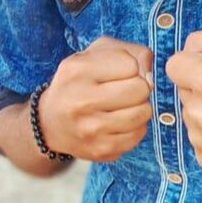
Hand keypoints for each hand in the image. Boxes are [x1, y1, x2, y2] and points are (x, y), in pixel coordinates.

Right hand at [39, 36, 153, 161]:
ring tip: (125, 106)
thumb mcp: (96, 54)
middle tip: (125, 90)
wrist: (50, 122)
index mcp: (77, 70)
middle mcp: (80, 100)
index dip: (130, 67)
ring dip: (140, 107)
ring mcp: (90, 129)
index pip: (130, 65)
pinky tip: (121, 122)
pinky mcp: (100, 149)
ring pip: (143, 113)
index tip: (116, 73)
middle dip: (139, 87)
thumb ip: (131, 52)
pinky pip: (138, 134)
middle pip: (140, 89)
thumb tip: (151, 76)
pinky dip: (136, 126)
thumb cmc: (80, 82)